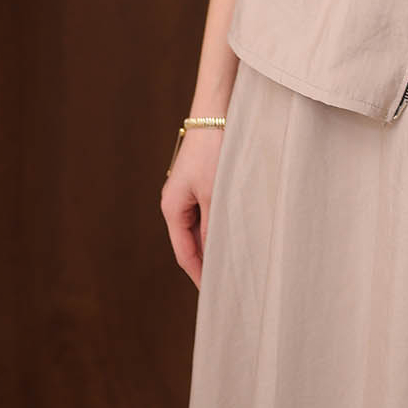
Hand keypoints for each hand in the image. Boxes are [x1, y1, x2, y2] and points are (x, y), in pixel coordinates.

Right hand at [160, 126, 225, 289]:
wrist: (216, 113)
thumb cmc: (213, 151)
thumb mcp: (215, 193)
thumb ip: (214, 226)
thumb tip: (216, 256)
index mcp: (172, 208)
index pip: (184, 252)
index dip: (199, 274)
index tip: (214, 295)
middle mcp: (176, 202)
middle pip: (191, 241)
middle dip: (208, 261)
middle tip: (229, 282)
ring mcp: (188, 192)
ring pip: (202, 227)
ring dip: (215, 242)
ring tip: (235, 261)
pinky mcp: (201, 182)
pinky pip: (208, 212)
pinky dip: (219, 224)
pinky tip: (236, 231)